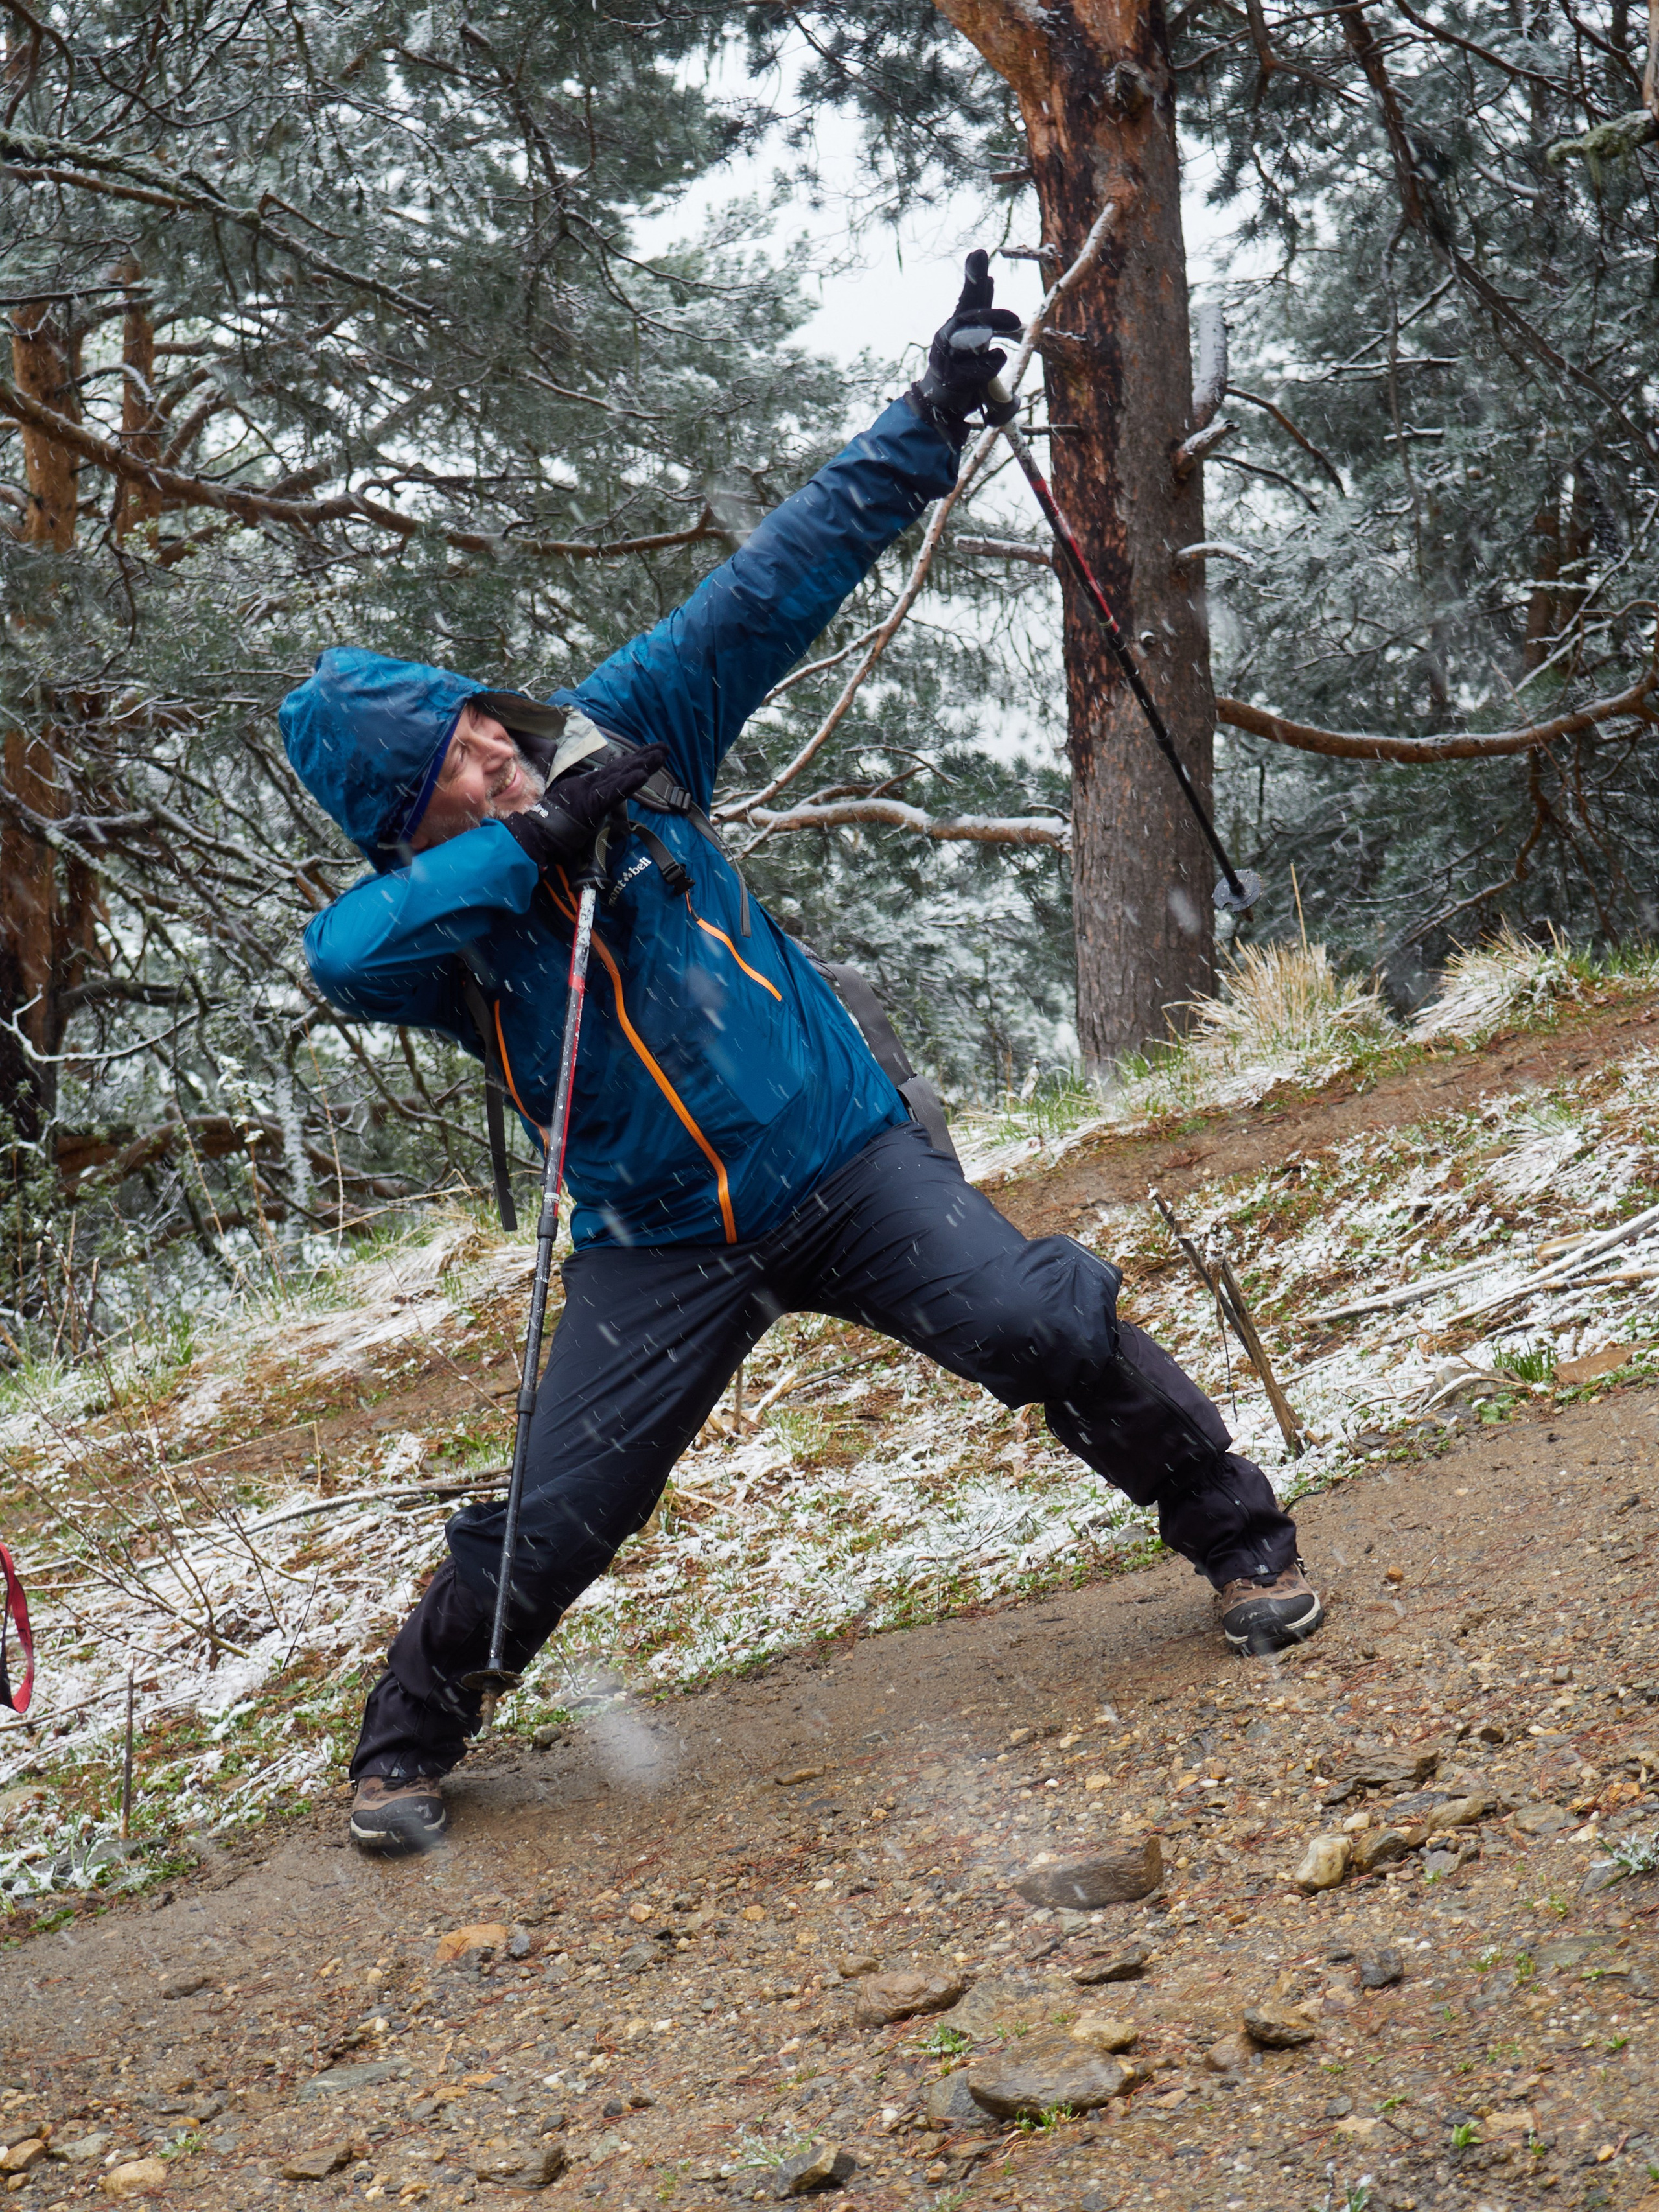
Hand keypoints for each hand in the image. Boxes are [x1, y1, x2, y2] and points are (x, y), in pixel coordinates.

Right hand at [502, 743, 668, 870]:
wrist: (535, 835)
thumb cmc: (551, 827)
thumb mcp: (574, 815)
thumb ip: (586, 808)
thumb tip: (593, 808)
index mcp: (589, 788)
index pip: (616, 773)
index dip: (634, 762)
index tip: (651, 754)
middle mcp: (592, 785)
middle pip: (623, 768)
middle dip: (645, 757)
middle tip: (664, 747)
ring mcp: (592, 792)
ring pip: (622, 775)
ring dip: (643, 763)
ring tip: (661, 753)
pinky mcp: (592, 802)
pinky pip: (614, 792)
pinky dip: (628, 783)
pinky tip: (642, 774)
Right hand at [912, 249, 1021, 438]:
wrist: (940, 404)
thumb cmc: (961, 368)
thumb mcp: (975, 337)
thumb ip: (983, 313)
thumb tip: (989, 278)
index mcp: (956, 326)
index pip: (968, 298)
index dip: (974, 276)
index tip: (980, 253)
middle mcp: (947, 338)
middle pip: (967, 315)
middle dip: (986, 303)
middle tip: (1005, 296)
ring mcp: (946, 359)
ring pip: (966, 336)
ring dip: (989, 324)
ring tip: (1014, 322)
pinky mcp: (952, 380)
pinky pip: (975, 369)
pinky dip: (989, 364)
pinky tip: (999, 357)